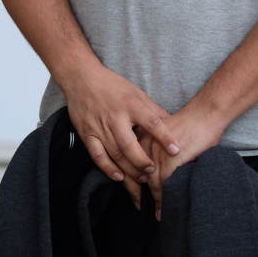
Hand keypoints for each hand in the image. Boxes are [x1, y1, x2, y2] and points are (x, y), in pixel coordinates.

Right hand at [60, 64, 179, 187]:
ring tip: (142, 178)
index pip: (151, 122)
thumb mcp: (136, 92)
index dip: (164, 137)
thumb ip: (152, 109)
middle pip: (130, 145)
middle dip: (143, 162)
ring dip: (130, 169)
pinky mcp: (86, 134)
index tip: (176, 150)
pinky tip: (119, 176)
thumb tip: (171, 123)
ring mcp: (99, 127)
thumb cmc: (112, 85)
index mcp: (130, 104)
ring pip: (115, 153)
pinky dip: (108, 168)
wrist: (82, 78)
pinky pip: (97, 155)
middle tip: (154, 171)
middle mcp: (115, 116)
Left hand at [143, 101, 225, 220]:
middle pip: (137, 175)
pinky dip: (163, 199)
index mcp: (144, 137)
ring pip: (151, 183)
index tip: (135, 193)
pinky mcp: (171, 161)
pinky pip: (163, 185)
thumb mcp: (166, 133)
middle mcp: (146, 146)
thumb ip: (157, 147)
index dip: (132, 181)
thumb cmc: (191, 123)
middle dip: (138, 193)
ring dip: (153, 200)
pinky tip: (164, 208)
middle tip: (140, 206)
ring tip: (156, 212)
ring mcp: (158, 153)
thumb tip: (155, 166)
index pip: (131, 163)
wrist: (206, 114)